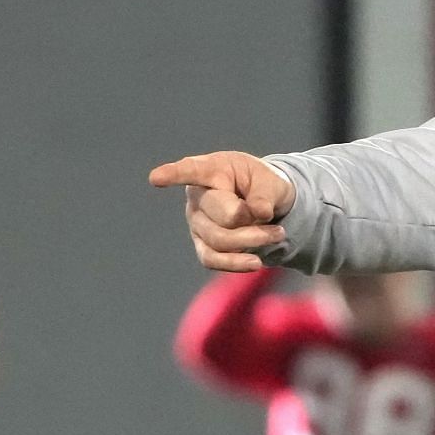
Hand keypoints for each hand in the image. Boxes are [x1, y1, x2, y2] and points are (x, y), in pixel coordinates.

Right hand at [148, 151, 296, 271]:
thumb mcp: (271, 182)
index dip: (173, 174)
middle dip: (251, 225)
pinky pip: (212, 260)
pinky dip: (235, 264)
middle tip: (278, 228)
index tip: (156, 178)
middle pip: (219, 217)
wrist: (264, 205)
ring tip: (278, 235)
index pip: (190, 170)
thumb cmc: (262, 185)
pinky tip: (256, 263)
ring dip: (252, 242)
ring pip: (218, 241)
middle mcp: (197, 197)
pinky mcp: (202, 245)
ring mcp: (196, 222)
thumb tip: (260, 213)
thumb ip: (265, 194)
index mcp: (211, 170)